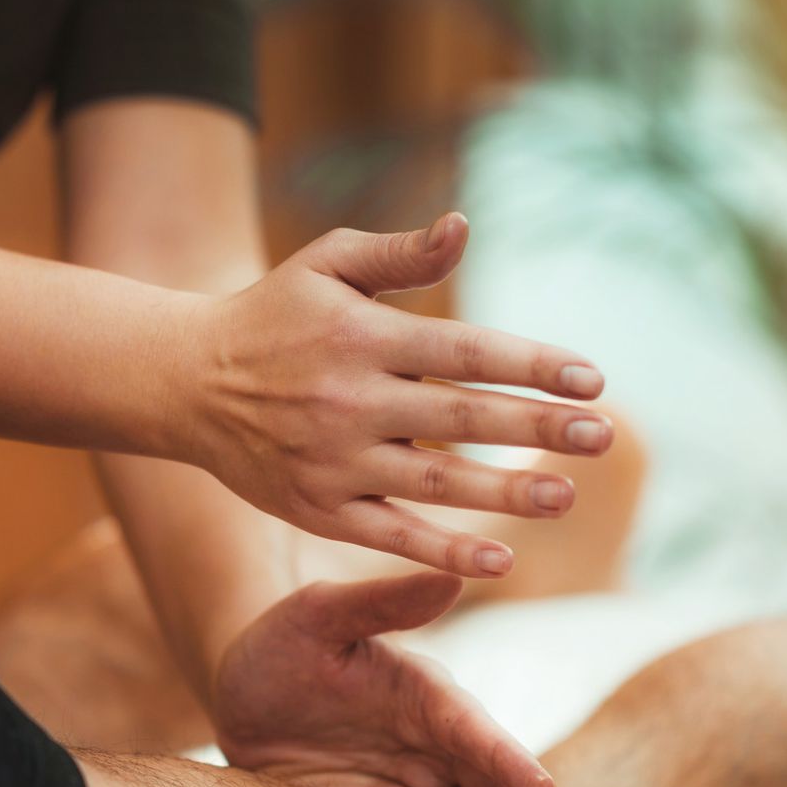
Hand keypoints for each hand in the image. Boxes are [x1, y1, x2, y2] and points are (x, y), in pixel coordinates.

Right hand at [181, 212, 614, 578]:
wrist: (184, 382)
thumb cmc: (273, 314)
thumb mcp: (328, 263)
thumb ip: (401, 255)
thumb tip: (464, 226)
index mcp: (362, 336)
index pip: (465, 351)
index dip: (532, 365)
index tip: (593, 381)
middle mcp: (349, 400)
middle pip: (461, 418)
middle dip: (537, 428)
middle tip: (603, 436)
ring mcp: (333, 460)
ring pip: (435, 483)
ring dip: (505, 493)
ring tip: (566, 495)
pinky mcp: (317, 508)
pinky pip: (390, 535)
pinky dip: (444, 551)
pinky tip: (501, 559)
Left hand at [212, 571, 616, 786]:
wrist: (239, 685)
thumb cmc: (282, 641)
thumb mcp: (321, 615)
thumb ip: (383, 602)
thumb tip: (454, 576)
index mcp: (425, 692)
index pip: (474, 732)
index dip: (507, 761)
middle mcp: (430, 739)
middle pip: (498, 784)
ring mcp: (410, 778)